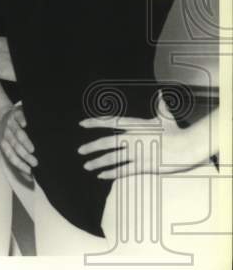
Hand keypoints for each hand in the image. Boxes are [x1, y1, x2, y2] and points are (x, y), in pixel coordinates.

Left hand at [0, 101, 35, 175]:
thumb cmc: (7, 135)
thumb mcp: (8, 147)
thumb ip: (19, 161)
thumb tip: (29, 179)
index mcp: (4, 144)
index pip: (11, 156)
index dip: (19, 164)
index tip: (29, 171)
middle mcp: (6, 134)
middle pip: (14, 146)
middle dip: (24, 155)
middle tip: (35, 162)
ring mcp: (10, 123)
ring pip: (16, 133)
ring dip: (23, 141)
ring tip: (32, 149)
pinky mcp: (14, 113)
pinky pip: (17, 117)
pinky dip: (21, 120)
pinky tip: (25, 124)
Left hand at [77, 92, 207, 179]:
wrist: (189, 147)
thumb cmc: (178, 132)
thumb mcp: (166, 119)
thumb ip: (160, 107)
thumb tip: (161, 94)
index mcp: (136, 126)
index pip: (111, 122)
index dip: (95, 122)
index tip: (82, 123)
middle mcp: (133, 138)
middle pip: (107, 142)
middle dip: (91, 147)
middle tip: (80, 150)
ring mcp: (138, 152)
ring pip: (112, 158)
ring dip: (97, 162)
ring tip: (87, 165)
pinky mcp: (143, 165)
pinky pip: (123, 170)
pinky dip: (111, 173)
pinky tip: (101, 175)